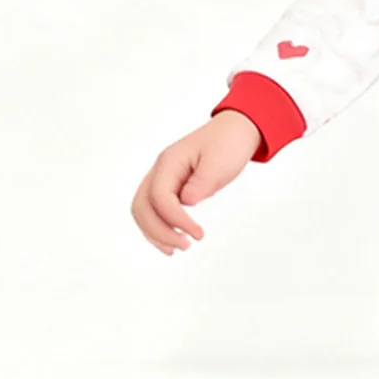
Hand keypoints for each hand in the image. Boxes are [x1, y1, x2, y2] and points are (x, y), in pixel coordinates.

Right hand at [129, 111, 262, 255]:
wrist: (235, 130)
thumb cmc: (229, 143)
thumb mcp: (220, 163)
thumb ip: (201, 183)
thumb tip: (186, 202)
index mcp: (169, 161)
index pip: (160, 197)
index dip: (176, 220)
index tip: (198, 234)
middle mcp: (160, 170)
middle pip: (142, 206)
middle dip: (159, 231)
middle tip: (185, 246)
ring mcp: (162, 177)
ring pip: (143, 210)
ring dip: (154, 232)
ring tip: (176, 249)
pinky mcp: (169, 185)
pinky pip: (153, 209)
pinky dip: (158, 226)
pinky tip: (171, 240)